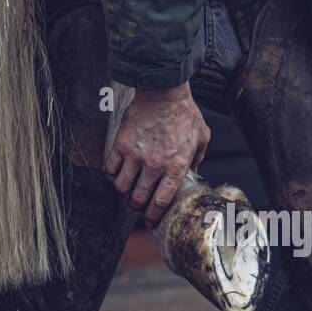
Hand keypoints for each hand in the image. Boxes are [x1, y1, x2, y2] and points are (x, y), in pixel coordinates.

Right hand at [105, 83, 209, 226]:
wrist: (163, 91)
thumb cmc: (184, 112)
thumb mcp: (201, 137)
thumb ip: (198, 158)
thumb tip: (194, 172)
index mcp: (176, 166)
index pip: (161, 202)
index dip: (154, 216)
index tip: (151, 220)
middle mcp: (154, 165)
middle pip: (138, 199)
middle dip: (136, 207)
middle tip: (137, 205)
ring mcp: (135, 156)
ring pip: (122, 187)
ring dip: (124, 190)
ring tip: (128, 186)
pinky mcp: (121, 144)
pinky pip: (110, 168)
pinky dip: (112, 173)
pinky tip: (118, 170)